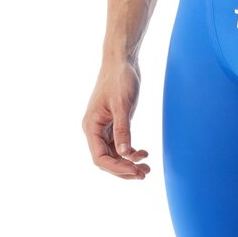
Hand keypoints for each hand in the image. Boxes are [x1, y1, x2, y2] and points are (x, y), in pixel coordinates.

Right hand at [82, 59, 150, 179]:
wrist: (122, 62)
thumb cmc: (120, 79)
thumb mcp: (122, 105)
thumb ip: (123, 130)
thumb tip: (125, 154)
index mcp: (91, 126)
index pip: (99, 158)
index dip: (116, 168)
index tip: (134, 170)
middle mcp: (95, 130)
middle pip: (106, 160)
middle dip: (124, 169)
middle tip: (144, 174)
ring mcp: (104, 128)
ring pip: (115, 154)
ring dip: (129, 163)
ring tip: (147, 169)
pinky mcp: (115, 124)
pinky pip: (120, 145)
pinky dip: (131, 152)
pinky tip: (144, 153)